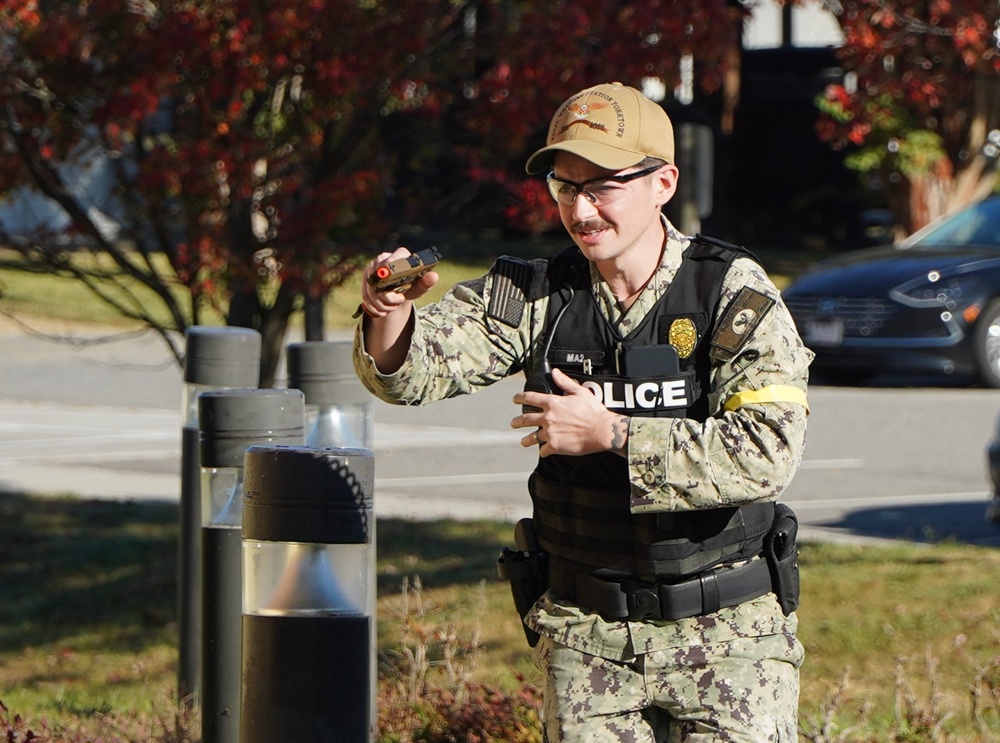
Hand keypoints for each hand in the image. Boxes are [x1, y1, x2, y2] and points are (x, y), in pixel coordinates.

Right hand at [358, 248, 438, 318]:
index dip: (392, 276)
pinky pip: (365, 295)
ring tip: (392, 307)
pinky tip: (382, 310)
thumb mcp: (419, 286)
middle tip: (398, 302)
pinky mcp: (365, 278)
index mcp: (399, 255)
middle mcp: (383, 258)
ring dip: (381, 304)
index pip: (393, 262)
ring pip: (371, 289)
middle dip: (388, 296)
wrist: (399, 290)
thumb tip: (434, 277)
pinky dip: (374, 306)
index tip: (397, 291)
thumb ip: (425, 282)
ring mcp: (372, 268)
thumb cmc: (412, 285)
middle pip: (380, 279)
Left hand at [511, 368, 627, 456]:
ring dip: (526, 440)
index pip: (530, 398)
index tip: (515, 399)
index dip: (520, 397)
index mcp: (553, 403)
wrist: (601, 430)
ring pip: (532, 437)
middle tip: (514, 423)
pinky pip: (544, 450)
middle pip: (526, 419)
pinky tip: (543, 451)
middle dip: (517, 421)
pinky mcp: (555, 446)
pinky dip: (543, 451)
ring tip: (523, 441)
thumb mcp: (580, 392)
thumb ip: (565, 382)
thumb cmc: (593, 412)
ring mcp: (550, 433)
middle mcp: (548, 418)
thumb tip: (555, 373)